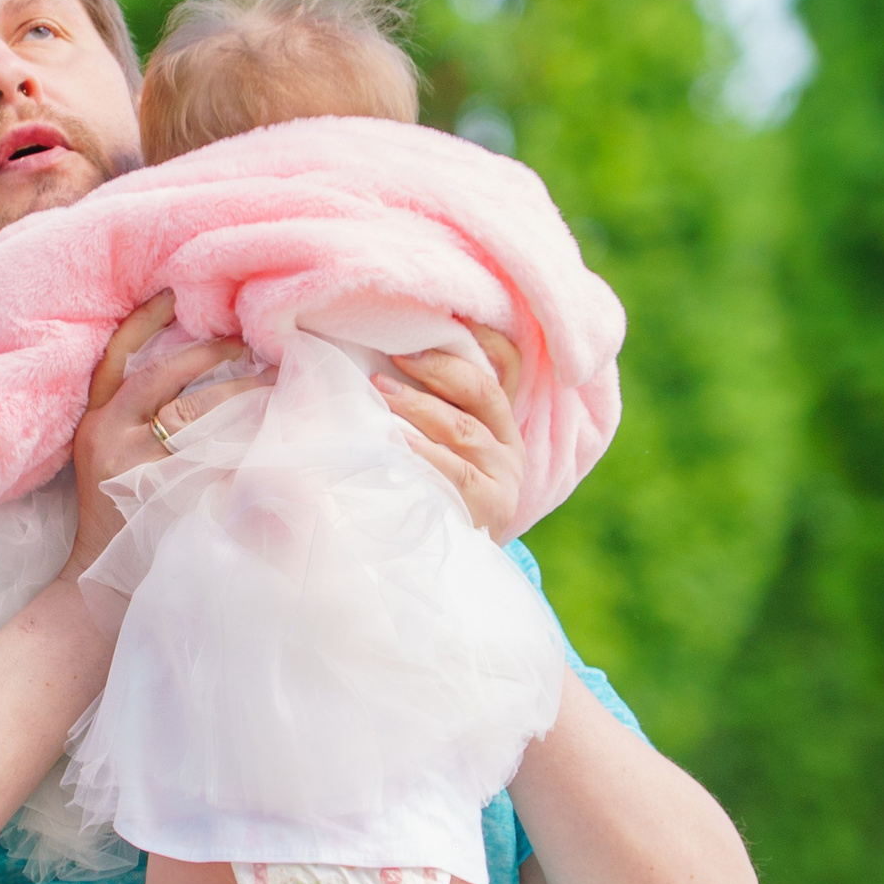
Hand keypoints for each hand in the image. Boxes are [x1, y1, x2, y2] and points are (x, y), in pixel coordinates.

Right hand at [65, 293, 267, 575]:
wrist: (96, 582)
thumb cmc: (115, 517)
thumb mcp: (112, 460)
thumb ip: (142, 425)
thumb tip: (200, 390)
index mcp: (97, 421)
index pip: (118, 357)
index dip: (145, 322)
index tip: (174, 292)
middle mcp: (110, 435)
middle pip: (165, 377)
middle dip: (211, 354)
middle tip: (252, 344)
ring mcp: (134, 464)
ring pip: (194, 413)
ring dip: (238, 395)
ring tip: (273, 384)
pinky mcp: (160, 494)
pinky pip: (211, 460)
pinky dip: (244, 448)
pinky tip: (273, 440)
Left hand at [378, 321, 525, 541]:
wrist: (459, 569)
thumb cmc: (437, 497)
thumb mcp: (442, 453)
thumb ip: (428, 414)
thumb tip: (374, 368)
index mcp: (501, 422)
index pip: (506, 364)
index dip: (483, 336)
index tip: (446, 314)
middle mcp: (509, 444)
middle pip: (483, 390)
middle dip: (438, 367)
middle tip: (394, 354)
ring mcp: (504, 476)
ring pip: (464, 428)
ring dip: (418, 406)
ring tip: (379, 392)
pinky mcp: (492, 506)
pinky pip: (455, 471)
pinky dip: (422, 453)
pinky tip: (393, 443)